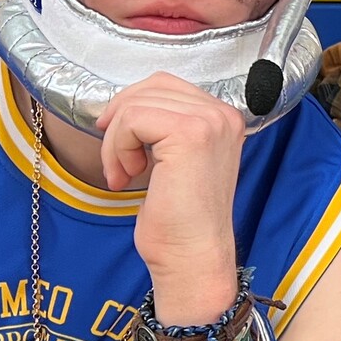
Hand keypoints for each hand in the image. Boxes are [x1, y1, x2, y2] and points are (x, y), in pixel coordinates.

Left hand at [95, 73, 244, 319]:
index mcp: (224, 118)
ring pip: (137, 105)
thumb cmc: (179, 219)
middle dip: (120, 123)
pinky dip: (118, 149)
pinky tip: (127, 178)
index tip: (120, 143)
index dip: (132, 106)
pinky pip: (133, 119)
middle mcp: (223, 114)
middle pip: (150, 88)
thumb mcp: (174, 159)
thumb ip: (165, 126)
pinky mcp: (189, 134)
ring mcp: (210, 122)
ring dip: (116, 141)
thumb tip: (122, 105)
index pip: (165, 84)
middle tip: (117, 163)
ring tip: (123, 174)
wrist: (191, 256)